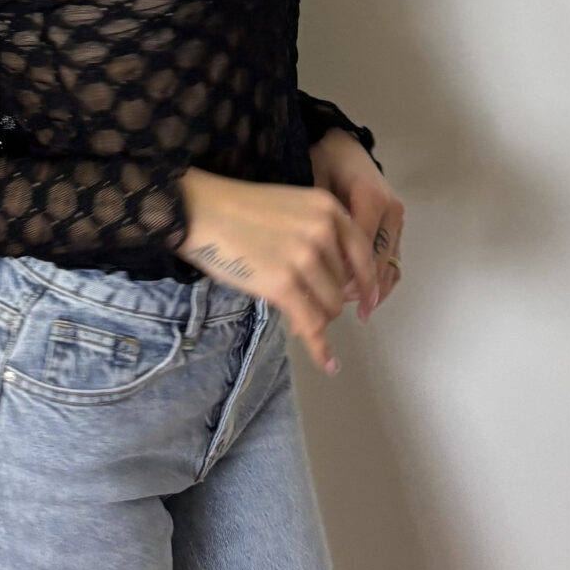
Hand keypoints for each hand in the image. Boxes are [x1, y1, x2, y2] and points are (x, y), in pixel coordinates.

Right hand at [175, 165, 381, 374]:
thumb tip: (336, 281)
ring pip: (331, 307)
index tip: (370, 302)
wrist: (199, 212)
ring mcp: (304, 258)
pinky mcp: (283, 284)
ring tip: (294, 314)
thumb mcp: (291, 207)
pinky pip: (312, 324)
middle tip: (303, 303)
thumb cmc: (237, 210)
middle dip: (327, 299)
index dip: (368, 282)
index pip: (362, 253)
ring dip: (316, 317)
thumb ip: (318, 233)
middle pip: (345, 285)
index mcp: (328, 208)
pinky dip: (320, 347)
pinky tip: (328, 363)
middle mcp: (323, 230)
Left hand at [308, 128, 403, 321]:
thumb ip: (315, 220)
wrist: (341, 142)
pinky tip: (362, 299)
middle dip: (356, 291)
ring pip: (390, 267)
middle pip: (377, 263)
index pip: (361, 249)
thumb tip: (311, 263)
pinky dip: (379, 283)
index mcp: (372, 199)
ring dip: (372, 292)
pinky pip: (392, 262)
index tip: (322, 296)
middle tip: (329, 311)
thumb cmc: (324, 159)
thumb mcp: (314, 183)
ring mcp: (397, 221)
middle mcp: (391, 212)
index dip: (343, 276)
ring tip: (347, 310)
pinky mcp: (396, 228)